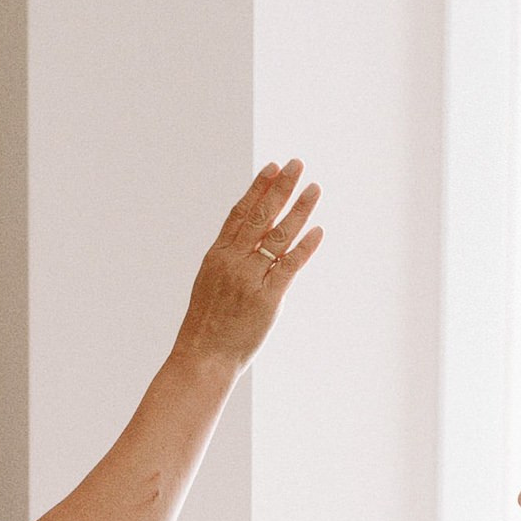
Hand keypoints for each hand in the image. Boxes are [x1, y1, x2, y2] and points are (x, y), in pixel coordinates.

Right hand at [175, 160, 322, 368]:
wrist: (203, 356)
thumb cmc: (208, 325)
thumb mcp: (211, 284)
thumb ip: (232, 262)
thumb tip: (254, 247)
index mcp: (218, 255)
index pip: (240, 212)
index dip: (257, 188)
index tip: (271, 167)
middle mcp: (233, 261)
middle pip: (260, 215)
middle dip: (280, 187)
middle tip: (297, 164)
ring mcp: (249, 278)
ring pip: (278, 235)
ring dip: (298, 209)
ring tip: (313, 188)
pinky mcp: (266, 298)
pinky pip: (288, 266)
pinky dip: (304, 247)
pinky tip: (317, 230)